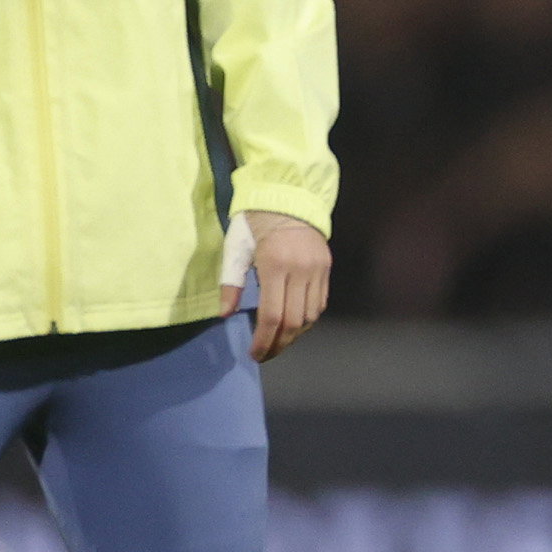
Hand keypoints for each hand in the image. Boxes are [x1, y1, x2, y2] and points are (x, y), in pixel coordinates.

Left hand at [219, 211, 331, 361]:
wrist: (288, 197)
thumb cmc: (255, 222)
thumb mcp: (235, 248)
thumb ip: (231, 282)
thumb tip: (225, 313)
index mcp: (275, 265)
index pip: (272, 315)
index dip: (264, 340)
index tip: (255, 354)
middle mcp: (301, 270)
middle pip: (294, 321)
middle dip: (280, 343)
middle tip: (266, 354)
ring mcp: (317, 270)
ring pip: (310, 316)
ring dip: (294, 333)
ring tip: (278, 339)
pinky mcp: (326, 268)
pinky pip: (320, 303)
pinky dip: (307, 318)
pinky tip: (293, 322)